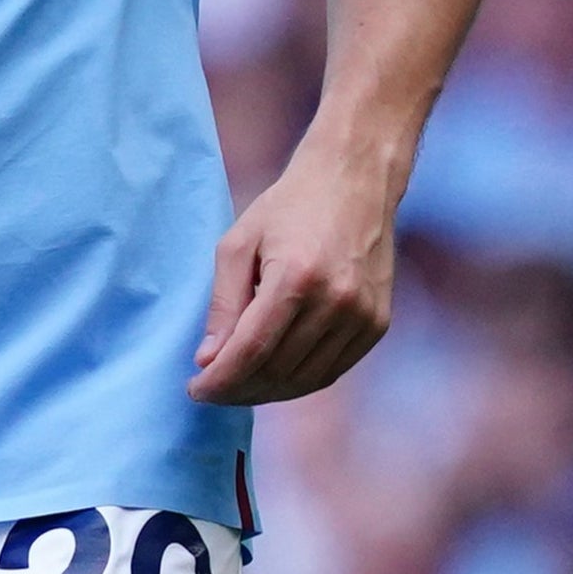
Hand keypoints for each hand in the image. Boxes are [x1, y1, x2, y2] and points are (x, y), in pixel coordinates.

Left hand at [187, 154, 397, 405]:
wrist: (355, 180)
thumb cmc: (289, 206)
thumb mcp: (239, 242)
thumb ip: (223, 304)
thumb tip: (209, 360)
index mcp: (296, 276)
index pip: (251, 351)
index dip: (219, 379)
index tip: (195, 390)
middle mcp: (336, 302)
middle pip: (277, 370)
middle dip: (237, 389)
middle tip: (211, 389)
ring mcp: (362, 316)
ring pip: (305, 380)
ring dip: (266, 392)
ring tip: (237, 387)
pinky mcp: (377, 324)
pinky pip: (333, 371)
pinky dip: (299, 382)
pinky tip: (273, 377)